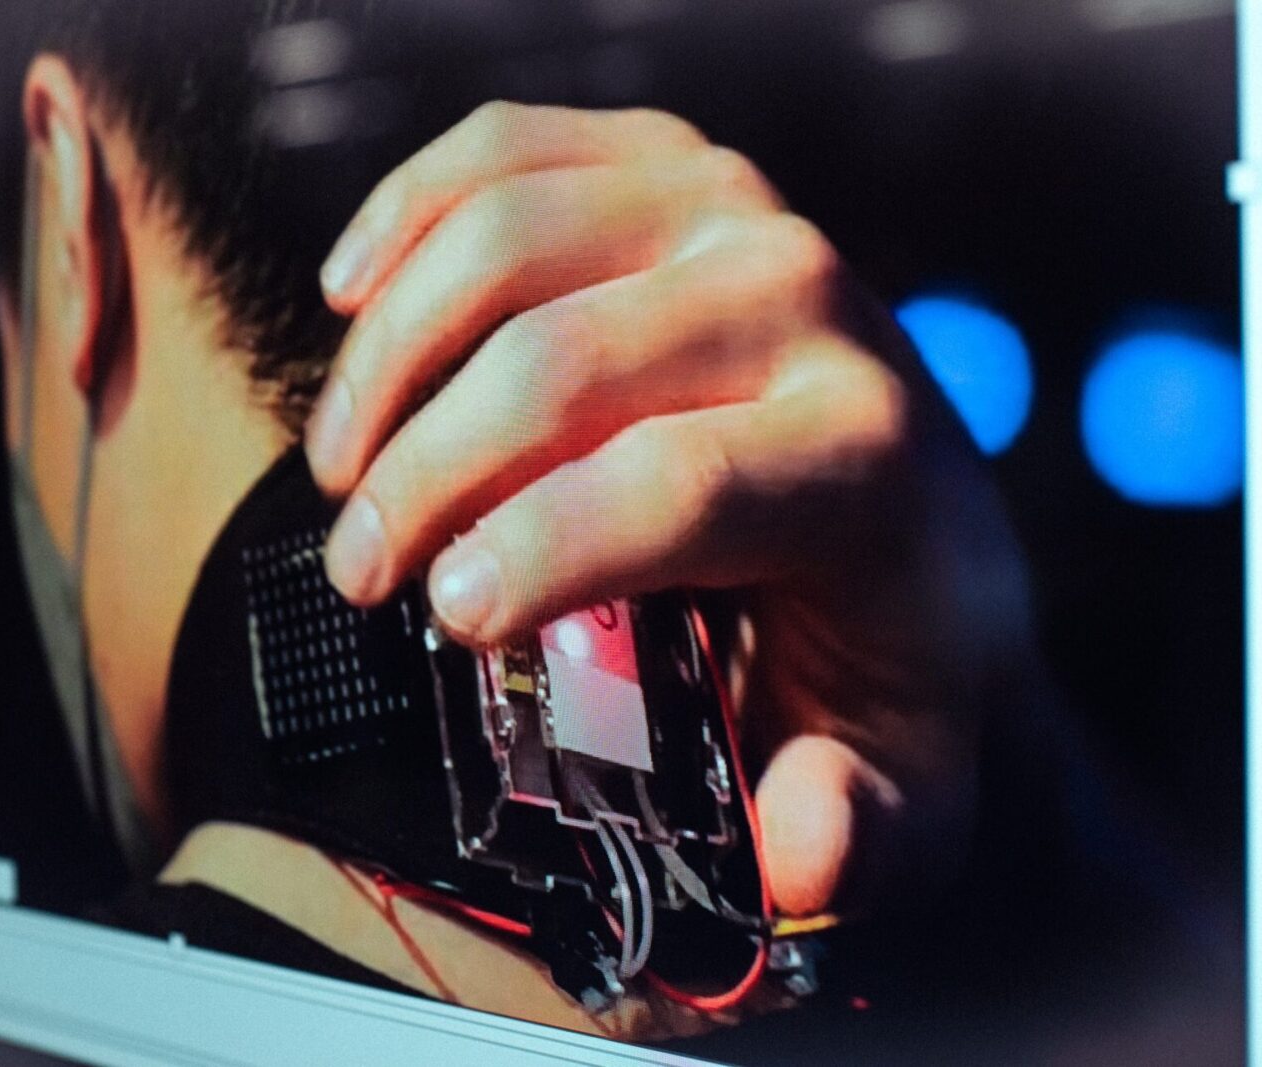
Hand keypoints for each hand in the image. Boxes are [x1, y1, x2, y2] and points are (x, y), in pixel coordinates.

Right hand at [305, 102, 1033, 916]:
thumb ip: (864, 828)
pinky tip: (353, 295)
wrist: (916, 518)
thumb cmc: (882, 655)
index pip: (675, 485)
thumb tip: (806, 840)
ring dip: (389, 357)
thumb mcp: (902, 782)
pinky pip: (505, 150)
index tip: (442, 617)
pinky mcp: (672, 168)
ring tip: (345, 460)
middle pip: (561, 363)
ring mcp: (735, 211)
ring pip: (506, 240)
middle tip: (362, 566)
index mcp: (869, 457)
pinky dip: (406, 215)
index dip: (534, 551)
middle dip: (424, 474)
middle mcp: (811, 301)